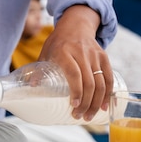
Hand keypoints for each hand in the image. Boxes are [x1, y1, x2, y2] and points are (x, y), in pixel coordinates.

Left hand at [38, 5, 113, 121]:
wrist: (75, 25)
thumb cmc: (57, 42)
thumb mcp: (45, 53)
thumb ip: (39, 70)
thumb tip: (32, 88)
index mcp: (64, 51)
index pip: (73, 74)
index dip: (75, 91)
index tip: (73, 105)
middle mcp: (81, 52)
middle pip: (88, 82)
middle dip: (85, 103)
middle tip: (79, 116)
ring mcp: (94, 54)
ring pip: (100, 82)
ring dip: (96, 102)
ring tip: (89, 115)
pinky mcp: (103, 56)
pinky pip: (108, 77)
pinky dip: (108, 93)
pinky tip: (103, 106)